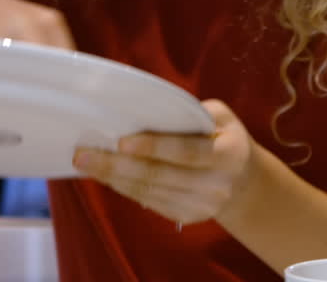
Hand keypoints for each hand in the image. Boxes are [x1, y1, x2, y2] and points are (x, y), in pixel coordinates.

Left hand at [72, 100, 256, 226]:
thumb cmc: (225, 138)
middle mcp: (216, 185)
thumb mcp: (221, 117)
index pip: (186, 151)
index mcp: (227, 155)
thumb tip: (146, 110)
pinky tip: (105, 176)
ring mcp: (201, 205)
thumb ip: (192, 112)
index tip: (121, 141)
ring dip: (113, 177)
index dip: (154, 146)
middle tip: (83, 154)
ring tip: (85, 163)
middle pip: (159, 175)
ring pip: (148, 191)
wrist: (243, 182)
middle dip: (117, 165)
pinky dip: (123, 188)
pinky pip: (148, 201)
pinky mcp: (186, 216)